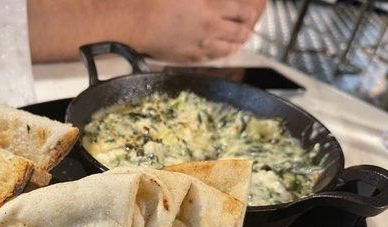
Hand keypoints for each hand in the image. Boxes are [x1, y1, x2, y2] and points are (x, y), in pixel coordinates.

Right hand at [132, 0, 265, 61]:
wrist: (139, 22)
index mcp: (212, 7)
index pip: (242, 10)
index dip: (248, 11)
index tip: (249, 11)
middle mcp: (211, 28)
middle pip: (238, 33)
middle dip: (245, 30)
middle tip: (246, 29)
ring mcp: (201, 45)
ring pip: (227, 49)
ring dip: (235, 45)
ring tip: (236, 43)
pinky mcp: (190, 57)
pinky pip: (211, 59)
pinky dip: (218, 55)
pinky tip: (218, 52)